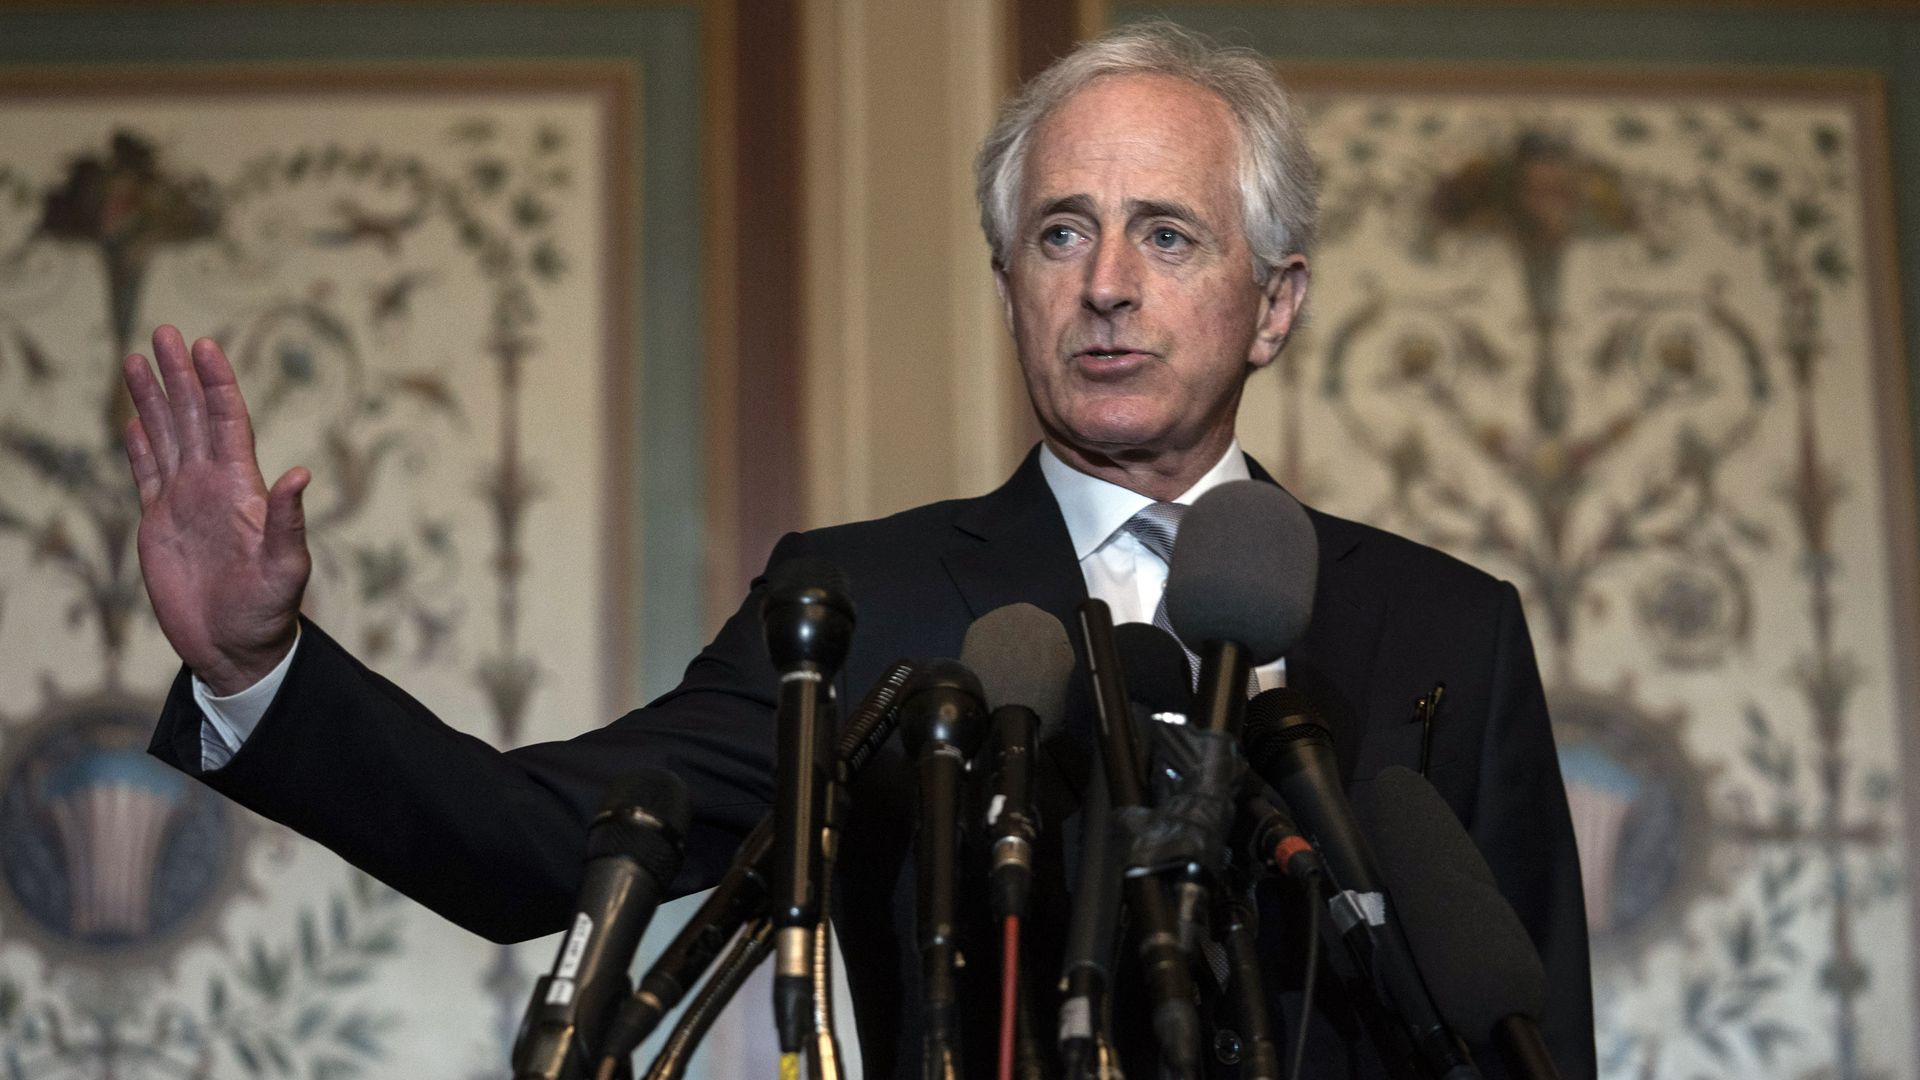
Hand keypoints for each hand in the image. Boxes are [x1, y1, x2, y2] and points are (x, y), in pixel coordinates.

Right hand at [124, 326, 311, 694]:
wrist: (236, 649)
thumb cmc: (269, 612)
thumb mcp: (287, 568)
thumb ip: (289, 522)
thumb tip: (301, 475)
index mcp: (243, 488)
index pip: (229, 422)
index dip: (217, 384)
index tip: (205, 346)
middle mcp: (213, 486)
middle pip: (194, 417)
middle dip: (179, 375)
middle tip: (165, 332)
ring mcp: (186, 502)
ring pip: (168, 437)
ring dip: (155, 399)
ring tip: (139, 359)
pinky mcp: (160, 524)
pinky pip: (147, 474)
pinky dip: (141, 445)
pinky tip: (136, 419)